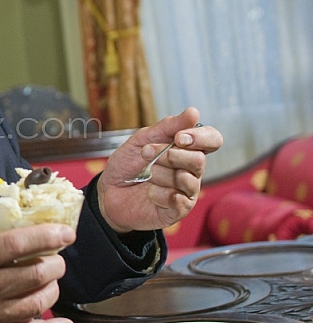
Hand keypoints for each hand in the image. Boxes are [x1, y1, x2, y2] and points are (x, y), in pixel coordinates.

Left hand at [97, 107, 222, 232]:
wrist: (109, 191)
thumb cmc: (127, 165)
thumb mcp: (142, 140)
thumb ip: (167, 127)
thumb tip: (194, 112)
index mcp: (186, 150)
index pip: (212, 140)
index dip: (201, 137)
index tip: (179, 138)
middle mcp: (191, 170)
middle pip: (199, 160)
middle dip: (170, 155)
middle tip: (147, 154)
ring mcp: (186, 191)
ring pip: (187, 180)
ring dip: (160, 173)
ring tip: (146, 174)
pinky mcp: (178, 210)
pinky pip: (178, 200)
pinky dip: (158, 193)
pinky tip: (149, 193)